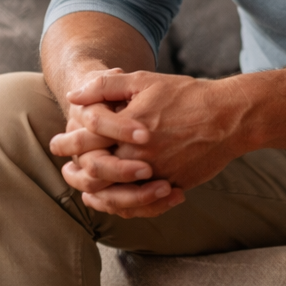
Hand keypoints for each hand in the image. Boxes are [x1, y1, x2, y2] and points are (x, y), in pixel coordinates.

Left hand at [50, 71, 248, 217]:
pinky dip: (127, 205)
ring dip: (98, 195)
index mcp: (127, 128)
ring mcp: (156, 174)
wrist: (229, 117)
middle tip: (67, 171)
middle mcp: (139, 155)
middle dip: (76, 173)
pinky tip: (119, 200)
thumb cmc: (186, 95)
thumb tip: (74, 95)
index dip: (67, 142)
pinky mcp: (173, 185)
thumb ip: (106, 86)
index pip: (86, 140)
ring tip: (87, 192)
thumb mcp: (145, 80)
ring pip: (117, 195)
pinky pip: (144, 204)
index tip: (56, 144)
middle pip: (96, 173)